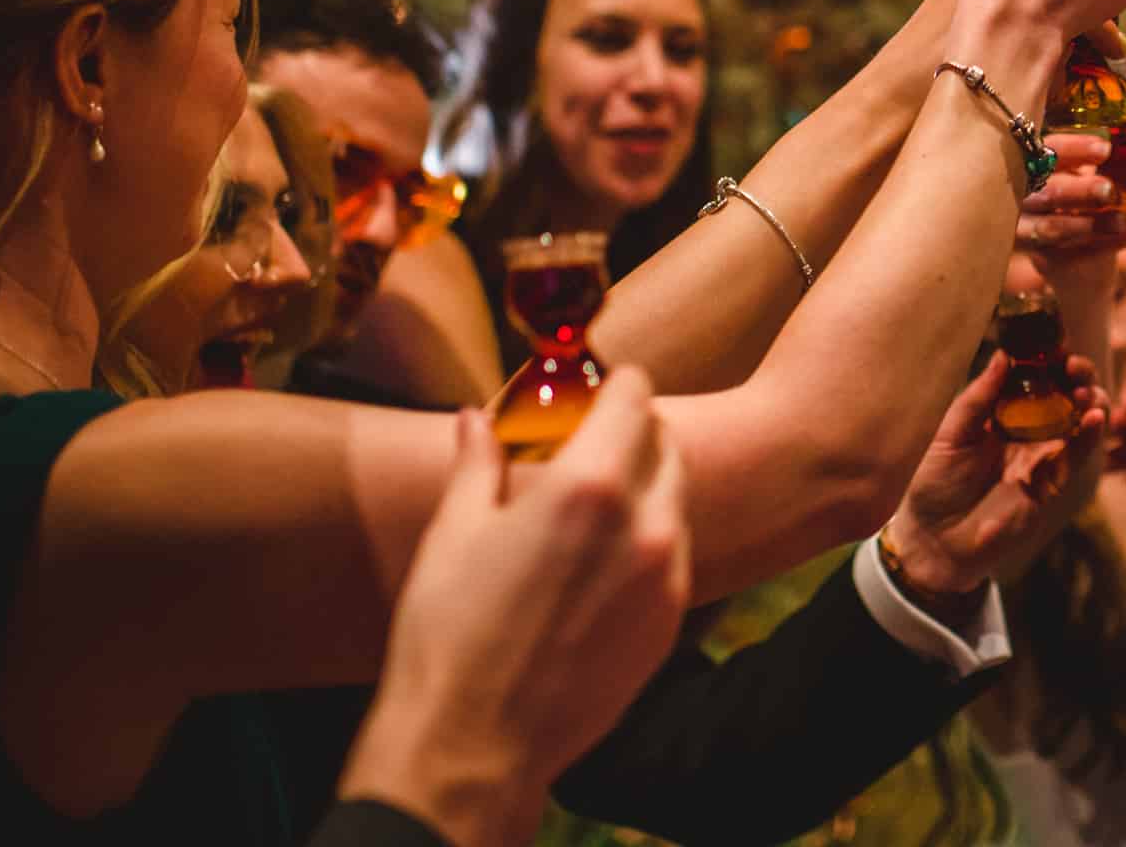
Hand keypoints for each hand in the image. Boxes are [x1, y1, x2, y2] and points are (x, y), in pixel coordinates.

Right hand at [343, 371, 689, 840]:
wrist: (474, 742)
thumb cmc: (450, 632)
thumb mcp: (455, 532)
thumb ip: (478, 462)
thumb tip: (476, 418)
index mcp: (591, 487)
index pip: (637, 398)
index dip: (620, 383)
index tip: (604, 383)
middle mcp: (645, 525)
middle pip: (666, 444)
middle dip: (635, 431)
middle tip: (597, 438)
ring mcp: (667, 576)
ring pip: (676, 500)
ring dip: (647, 486)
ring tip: (598, 503)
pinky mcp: (671, 622)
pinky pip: (675, 556)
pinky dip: (651, 540)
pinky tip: (606, 559)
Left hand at [884, 350, 1108, 592]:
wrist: (934, 539)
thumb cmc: (933, 483)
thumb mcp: (950, 432)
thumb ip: (978, 397)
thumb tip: (1003, 355)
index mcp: (1001, 412)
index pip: (1034, 376)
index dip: (1048, 358)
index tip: (1053, 342)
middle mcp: (1026, 429)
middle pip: (1064, 393)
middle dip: (1076, 374)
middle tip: (1073, 365)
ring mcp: (1042, 455)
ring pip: (1080, 419)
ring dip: (1091, 399)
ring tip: (1086, 390)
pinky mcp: (1051, 482)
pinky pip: (1078, 454)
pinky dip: (1091, 434)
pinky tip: (1094, 416)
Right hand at [1014, 133, 1125, 255]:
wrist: (1082, 269)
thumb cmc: (1094, 214)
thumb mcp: (1111, 189)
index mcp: (1044, 168)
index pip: (1048, 150)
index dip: (1074, 149)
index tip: (1106, 150)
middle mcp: (1030, 198)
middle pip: (1045, 190)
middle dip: (1079, 189)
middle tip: (1109, 189)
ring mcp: (1032, 231)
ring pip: (1052, 226)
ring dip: (1090, 222)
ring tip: (1123, 218)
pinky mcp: (1044, 260)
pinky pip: (1071, 252)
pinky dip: (1108, 243)